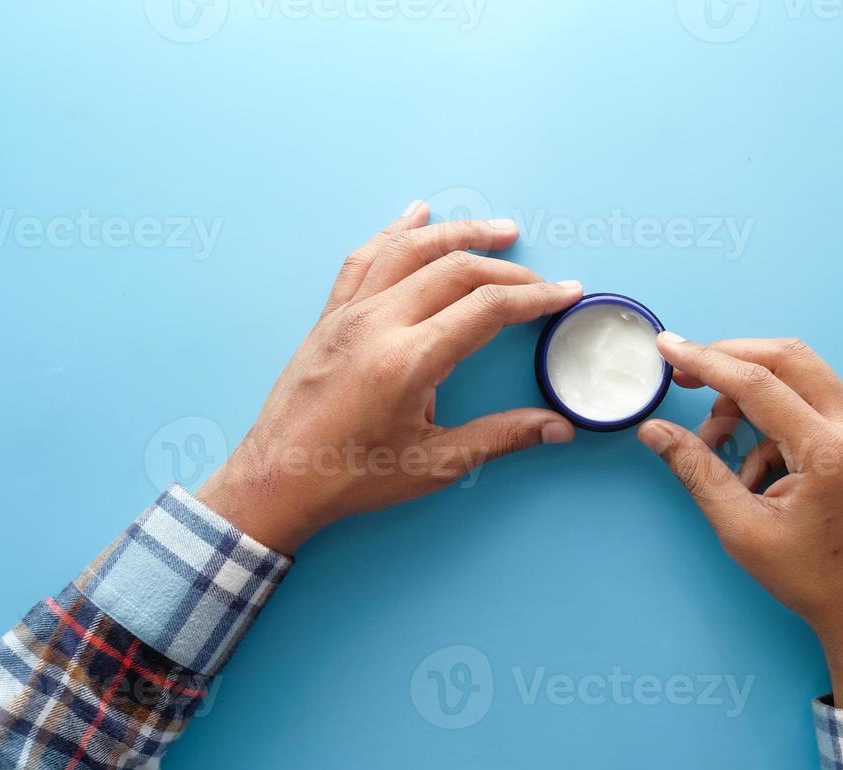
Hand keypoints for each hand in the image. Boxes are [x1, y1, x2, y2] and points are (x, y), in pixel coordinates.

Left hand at [197, 202, 583, 554]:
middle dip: (507, 269)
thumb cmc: (351, 478)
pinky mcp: (329, 318)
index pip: (487, 307)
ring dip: (458, 233)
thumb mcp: (433, 464)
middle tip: (542, 280)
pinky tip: (415, 216)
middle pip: (455, 270)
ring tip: (497, 231)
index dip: (534, 296)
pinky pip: (364, 259)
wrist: (276, 480)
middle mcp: (377, 324)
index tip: (566, 292)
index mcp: (408, 360)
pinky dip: (394, 232)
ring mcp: (348, 315)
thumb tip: (558, 428)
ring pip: (409, 251)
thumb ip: (500, 438)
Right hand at [637, 334, 842, 709]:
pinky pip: (814, 404)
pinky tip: (757, 471)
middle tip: (685, 375)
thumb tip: (653, 430)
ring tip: (719, 448)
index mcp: (831, 451)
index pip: (758, 383)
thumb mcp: (741, 527)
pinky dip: (775, 422)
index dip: (706, 361)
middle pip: (786, 358)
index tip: (667, 347)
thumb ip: (696, 470)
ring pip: (801, 377)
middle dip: (730, 360)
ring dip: (751, 399)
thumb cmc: (812, 579)